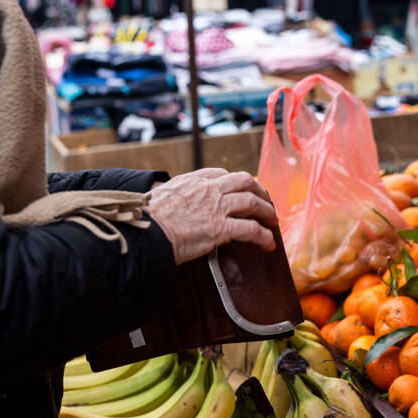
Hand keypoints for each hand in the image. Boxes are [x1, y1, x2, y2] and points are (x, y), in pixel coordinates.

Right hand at [147, 168, 277, 264]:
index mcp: (191, 180)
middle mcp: (208, 189)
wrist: (144, 233)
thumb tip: (167, 197)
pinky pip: (251, 229)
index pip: (221, 174)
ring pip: (253, 202)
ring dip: (267, 212)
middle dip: (259, 191)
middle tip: (265, 202)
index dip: (235, 182)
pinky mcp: (220, 228)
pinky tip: (268, 243)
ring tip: (273, 222)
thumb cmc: (146, 219)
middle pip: (244, 181)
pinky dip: (264, 236)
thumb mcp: (158, 196)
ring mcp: (216, 207)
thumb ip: (171, 194)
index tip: (241, 189)